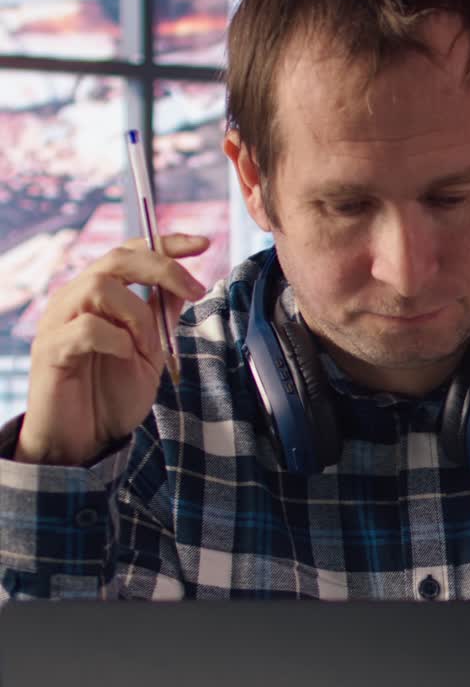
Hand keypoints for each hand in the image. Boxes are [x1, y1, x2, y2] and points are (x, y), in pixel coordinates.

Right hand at [14, 233, 208, 466]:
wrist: (82, 443)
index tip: (203, 244)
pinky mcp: (50, 350)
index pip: (129, 251)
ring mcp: (58, 322)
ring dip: (138, 316)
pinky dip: (116, 341)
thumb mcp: (148, 353)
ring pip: (101, 287)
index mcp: (96, 296)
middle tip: (194, 291)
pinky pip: (87, 328)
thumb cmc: (109, 398)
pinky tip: (125, 358)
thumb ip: (159, 317)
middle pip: (116, 258)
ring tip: (147, 348)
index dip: (165, 243)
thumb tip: (183, 284)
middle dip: (162, 268)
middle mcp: (73, 300)